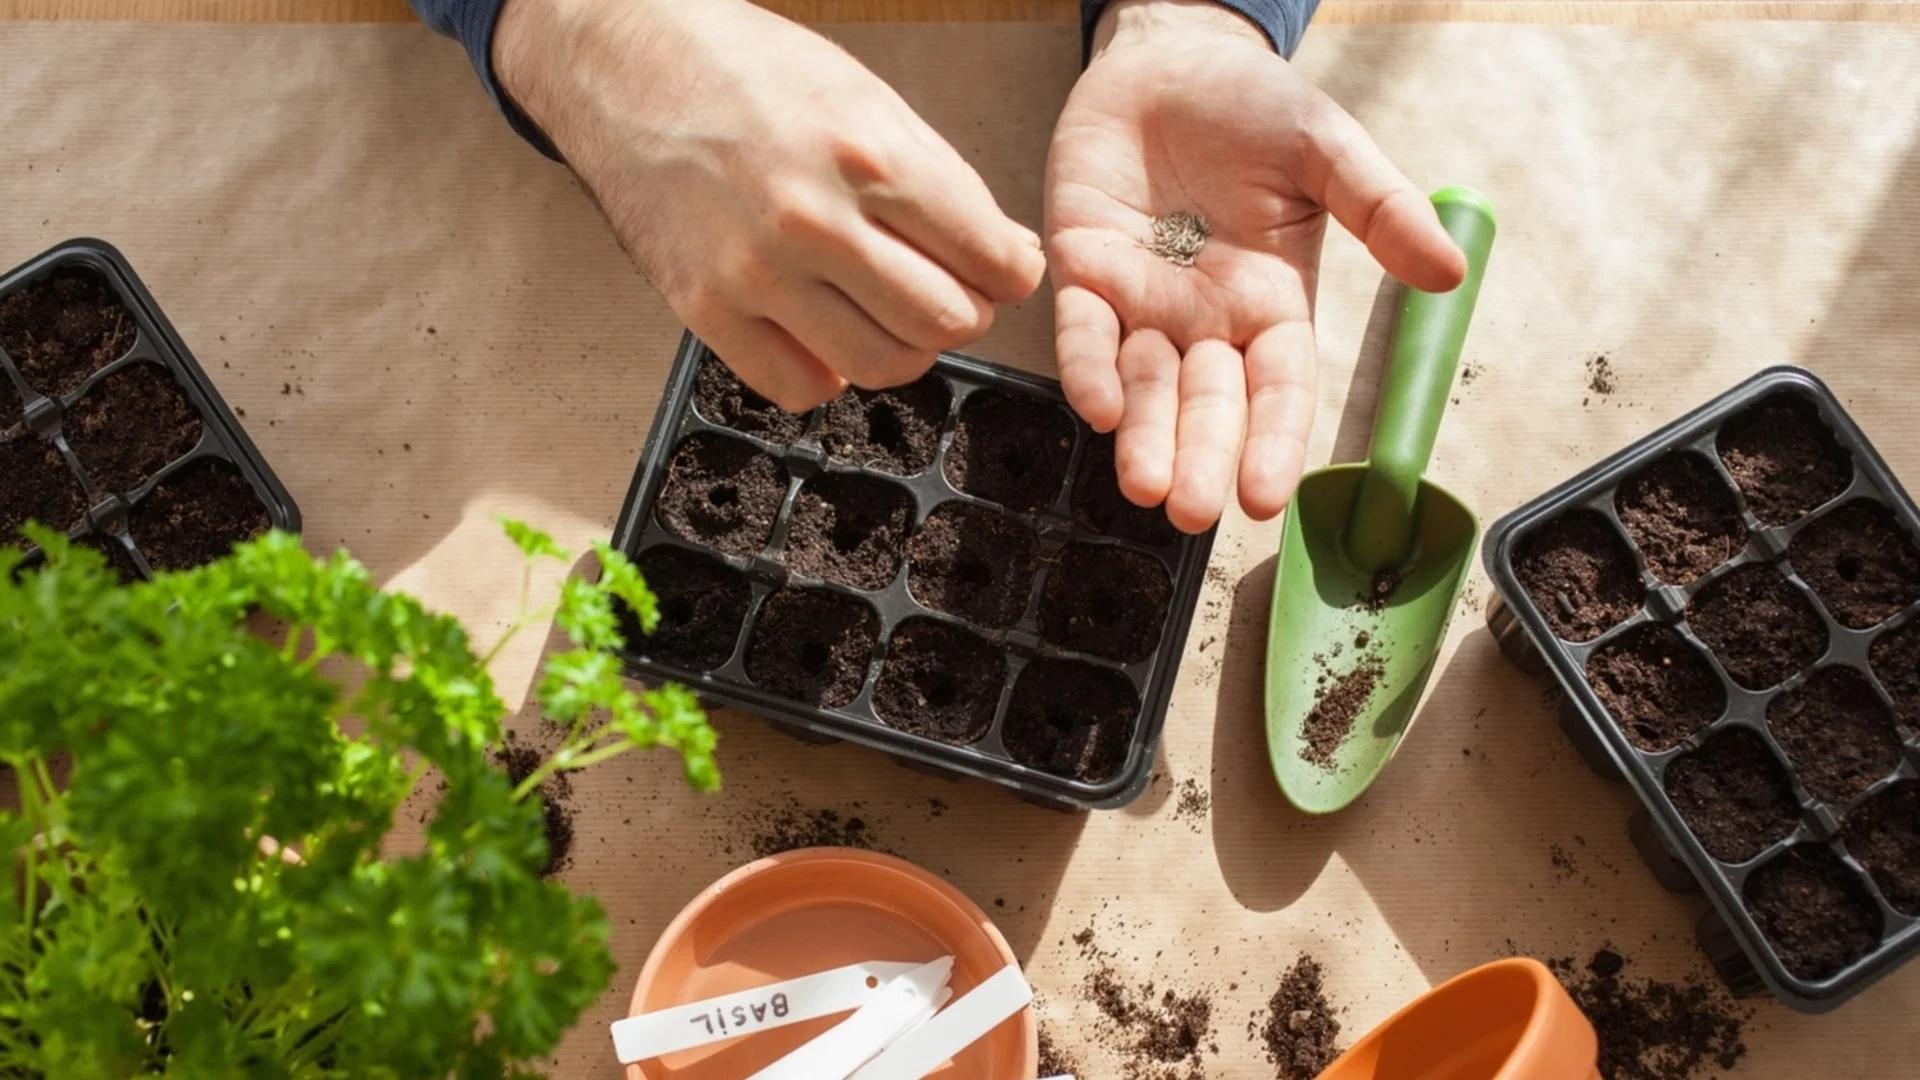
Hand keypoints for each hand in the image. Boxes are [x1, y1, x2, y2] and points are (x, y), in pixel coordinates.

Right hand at [496, 0, 1045, 409]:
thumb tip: (1009, 255)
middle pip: (944, 322)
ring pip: (881, 364)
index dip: (1010, 274)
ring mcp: (755, 271)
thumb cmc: (748, 73)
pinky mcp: (705, 307)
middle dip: (963, 312)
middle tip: (947, 291)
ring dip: (903, 349)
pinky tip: (825, 332)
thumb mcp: (868, 99)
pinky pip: (799, 387)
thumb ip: (944, 183)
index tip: (1001, 271)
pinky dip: (828, 374)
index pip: (989, 259)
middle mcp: (813, 219)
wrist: (628, 64)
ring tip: (889, 314)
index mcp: (867, 155)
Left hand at [1045, 0, 1465, 532]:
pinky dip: (1087, 368)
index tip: (1267, 498)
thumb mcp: (1328, 151)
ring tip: (1143, 488)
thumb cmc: (1254, 106)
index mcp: (1272, 304)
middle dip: (1199, 458)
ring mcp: (1141, 301)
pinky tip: (1097, 408)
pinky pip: (1082, 331)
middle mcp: (1205, 318)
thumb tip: (1449, 272)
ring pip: (1143, 385)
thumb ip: (1380, 209)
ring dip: (1142, 437)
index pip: (1278, 389)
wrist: (1169, 58)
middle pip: (1207, 404)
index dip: (1274, 442)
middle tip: (1192, 512)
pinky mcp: (1082, 270)